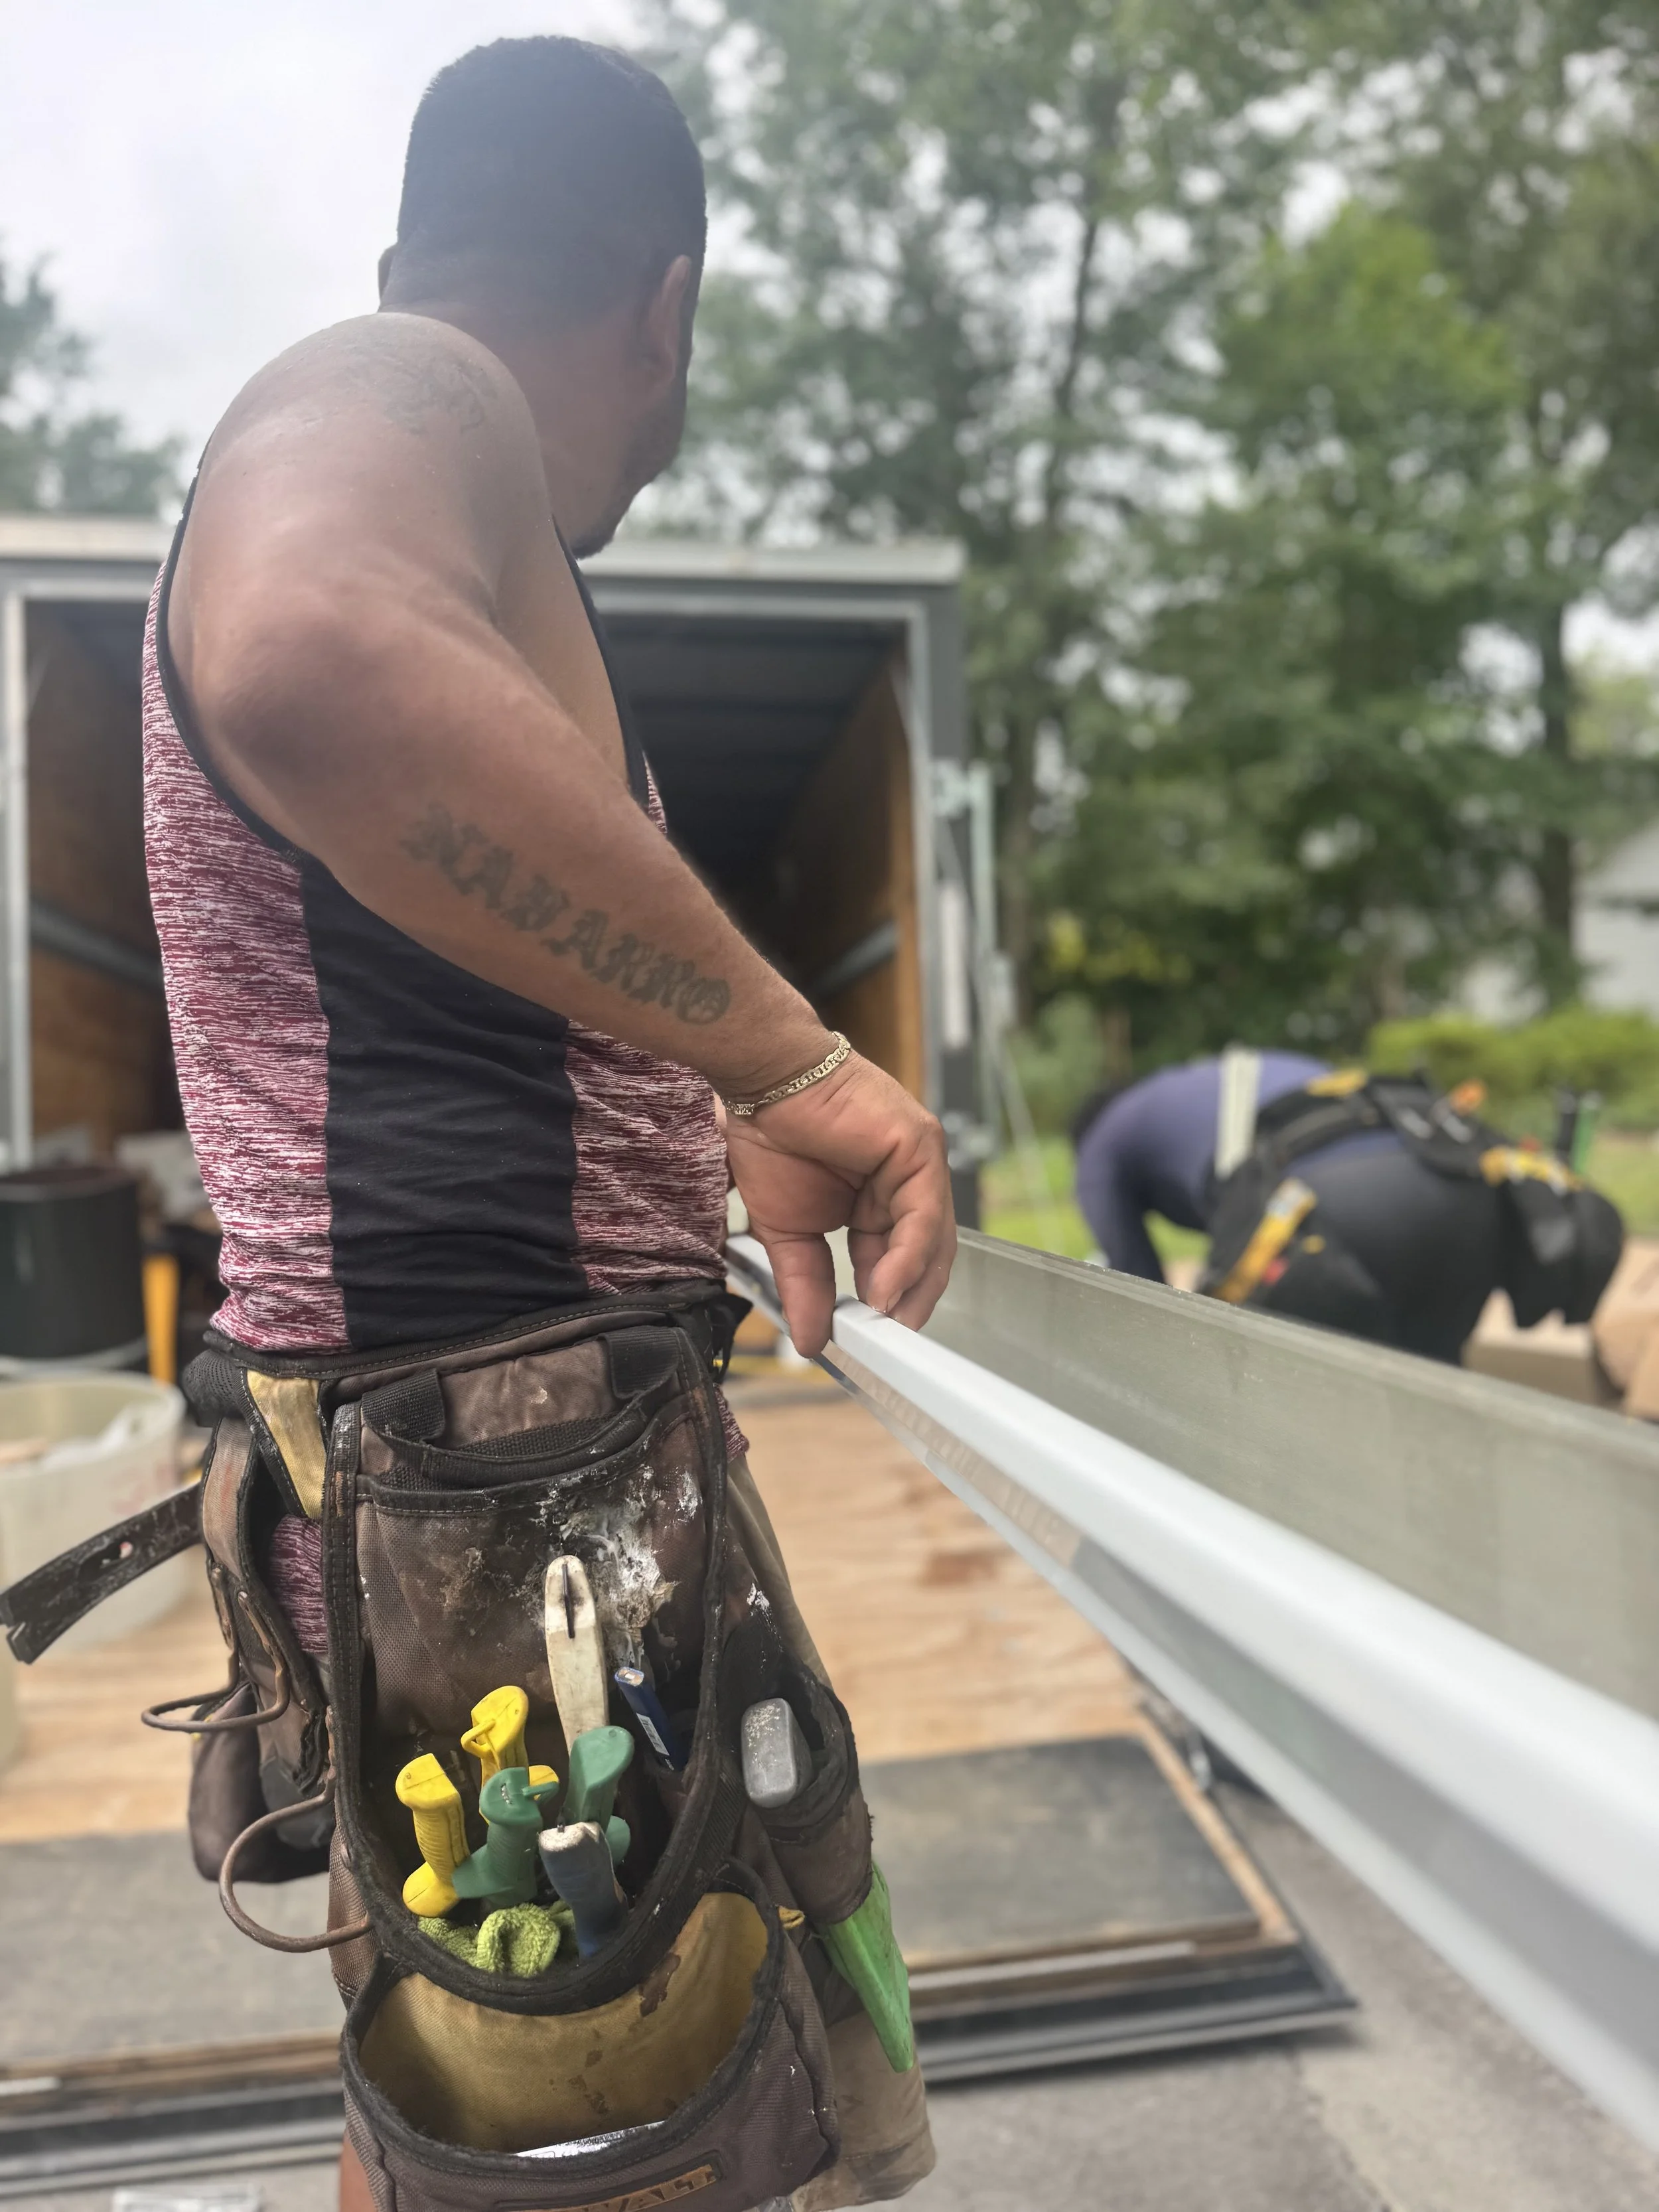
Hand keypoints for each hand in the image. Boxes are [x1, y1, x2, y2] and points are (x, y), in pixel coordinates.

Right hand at [725, 1050, 957, 1356]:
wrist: (762, 1083)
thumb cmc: (772, 1139)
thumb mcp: (788, 1232)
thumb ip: (806, 1284)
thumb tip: (809, 1341)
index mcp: (880, 1200)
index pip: (898, 1261)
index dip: (888, 1302)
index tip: (871, 1341)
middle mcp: (907, 1182)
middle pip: (926, 1255)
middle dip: (908, 1303)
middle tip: (886, 1344)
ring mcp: (919, 1163)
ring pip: (931, 1239)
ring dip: (910, 1289)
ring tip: (885, 1324)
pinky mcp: (919, 1147)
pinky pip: (922, 1215)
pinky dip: (907, 1258)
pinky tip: (884, 1290)